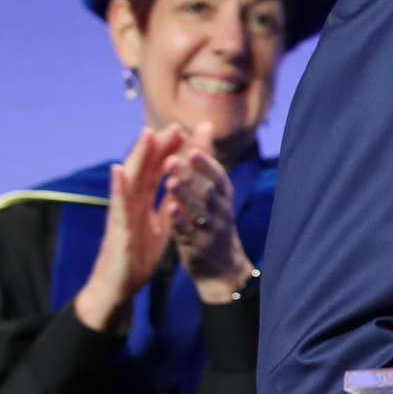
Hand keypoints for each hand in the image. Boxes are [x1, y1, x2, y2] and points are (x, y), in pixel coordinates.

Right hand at [74, 125, 183, 331]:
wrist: (119, 286)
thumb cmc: (136, 256)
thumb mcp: (160, 227)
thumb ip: (166, 205)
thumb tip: (179, 186)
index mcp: (142, 202)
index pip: (157, 171)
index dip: (168, 152)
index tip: (183, 131)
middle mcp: (130, 202)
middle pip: (144, 169)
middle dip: (158, 146)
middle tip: (173, 125)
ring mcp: (122, 213)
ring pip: (130, 180)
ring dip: (138, 156)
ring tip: (146, 133)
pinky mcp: (117, 229)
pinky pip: (118, 206)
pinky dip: (117, 187)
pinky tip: (118, 171)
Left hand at [162, 122, 255, 303]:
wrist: (222, 268)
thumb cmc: (214, 221)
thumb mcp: (214, 189)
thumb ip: (206, 158)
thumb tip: (204, 125)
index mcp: (222, 193)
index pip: (217, 174)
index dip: (206, 162)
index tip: (193, 149)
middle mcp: (219, 209)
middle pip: (207, 190)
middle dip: (190, 175)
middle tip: (172, 161)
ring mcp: (209, 229)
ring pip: (198, 210)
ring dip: (184, 196)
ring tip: (170, 183)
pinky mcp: (196, 247)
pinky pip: (188, 233)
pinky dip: (181, 222)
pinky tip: (171, 211)